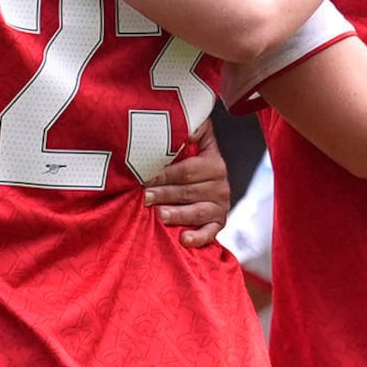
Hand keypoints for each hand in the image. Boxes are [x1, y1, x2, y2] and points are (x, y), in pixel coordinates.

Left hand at [146, 134, 232, 248]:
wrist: (207, 179)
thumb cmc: (191, 158)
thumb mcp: (197, 139)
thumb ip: (193, 129)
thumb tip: (187, 127)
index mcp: (214, 163)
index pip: (187, 169)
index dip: (165, 173)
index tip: (145, 176)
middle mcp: (220, 185)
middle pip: (189, 191)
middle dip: (165, 194)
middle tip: (146, 196)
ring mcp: (220, 205)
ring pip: (198, 212)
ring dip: (178, 214)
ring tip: (160, 215)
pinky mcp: (218, 223)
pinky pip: (210, 233)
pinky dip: (198, 238)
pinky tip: (183, 239)